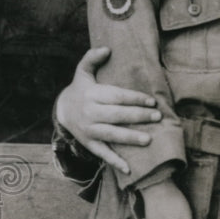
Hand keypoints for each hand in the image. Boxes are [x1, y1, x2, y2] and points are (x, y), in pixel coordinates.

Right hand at [55, 47, 161, 174]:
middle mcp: (90, 113)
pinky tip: (129, 169)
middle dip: (137, 117)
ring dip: (130, 138)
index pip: (117, 96)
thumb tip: (107, 49)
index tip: (152, 102)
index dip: (135, 99)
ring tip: (149, 140)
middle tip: (157, 118)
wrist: (62, 111)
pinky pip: (102, 154)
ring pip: (111, 135)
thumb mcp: (82, 72)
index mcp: (92, 95)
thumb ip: (92, 58)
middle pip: (117, 115)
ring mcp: (89, 130)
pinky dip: (115, 162)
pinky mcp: (89, 144)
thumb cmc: (81, 89)